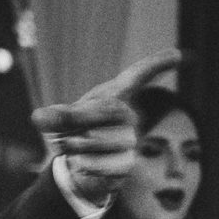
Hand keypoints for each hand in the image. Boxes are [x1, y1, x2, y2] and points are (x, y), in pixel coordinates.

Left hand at [37, 49, 183, 206]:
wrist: (84, 163)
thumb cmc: (79, 129)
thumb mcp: (63, 117)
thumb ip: (53, 115)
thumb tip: (38, 118)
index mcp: (118, 95)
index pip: (140, 75)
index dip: (158, 63)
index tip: (179, 53)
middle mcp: (130, 116)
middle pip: (110, 110)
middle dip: (79, 118)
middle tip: (55, 127)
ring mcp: (132, 141)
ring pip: (103, 140)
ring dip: (76, 144)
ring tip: (64, 144)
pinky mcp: (127, 165)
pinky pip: (104, 164)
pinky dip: (85, 164)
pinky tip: (79, 162)